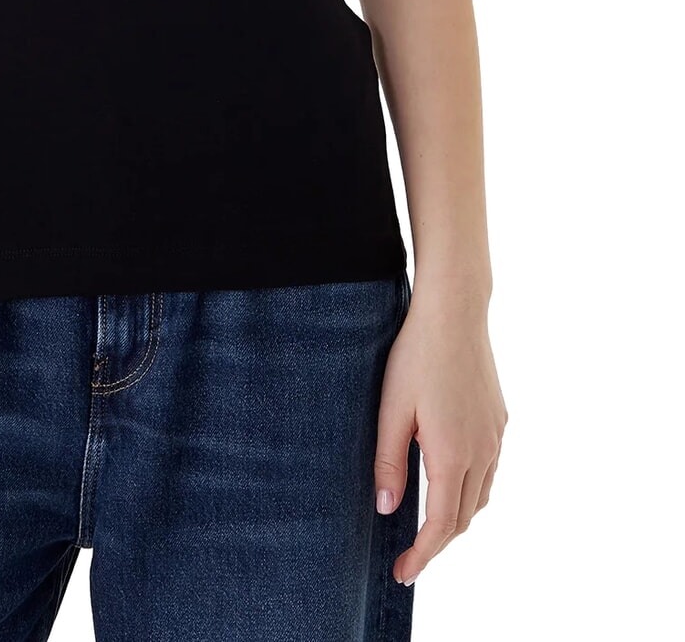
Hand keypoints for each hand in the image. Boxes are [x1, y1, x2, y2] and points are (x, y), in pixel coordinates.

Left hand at [373, 283, 507, 584]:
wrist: (455, 313)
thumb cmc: (416, 357)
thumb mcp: (391, 410)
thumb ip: (389, 463)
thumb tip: (386, 510)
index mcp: (452, 455)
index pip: (441, 525)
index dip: (423, 555)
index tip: (403, 572)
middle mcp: (482, 452)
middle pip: (464, 518)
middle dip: (437, 543)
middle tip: (408, 556)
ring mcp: (496, 436)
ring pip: (481, 496)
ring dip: (456, 517)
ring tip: (426, 526)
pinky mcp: (500, 420)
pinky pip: (489, 471)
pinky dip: (470, 490)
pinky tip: (450, 481)